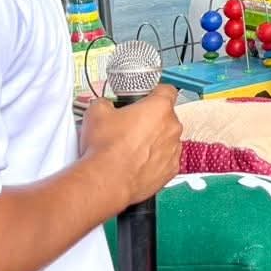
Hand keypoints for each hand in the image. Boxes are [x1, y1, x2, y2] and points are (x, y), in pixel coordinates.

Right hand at [80, 85, 181, 210]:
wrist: (107, 180)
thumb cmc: (106, 148)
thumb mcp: (97, 112)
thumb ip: (106, 102)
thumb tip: (104, 105)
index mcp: (159, 107)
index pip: (166, 90)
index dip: (154, 92)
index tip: (146, 97)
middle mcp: (172, 127)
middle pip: (166, 117)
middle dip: (150, 120)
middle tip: (130, 126)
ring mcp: (174, 149)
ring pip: (166, 139)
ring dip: (153, 141)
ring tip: (130, 148)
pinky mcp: (171, 170)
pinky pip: (165, 159)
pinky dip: (154, 160)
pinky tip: (137, 162)